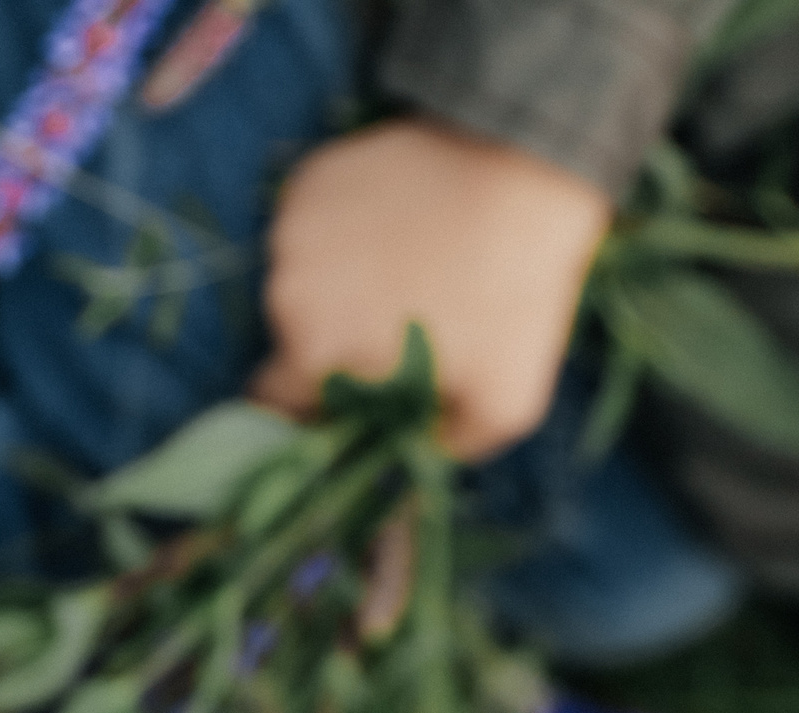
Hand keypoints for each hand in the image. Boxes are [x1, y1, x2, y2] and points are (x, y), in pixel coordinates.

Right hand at [251, 120, 610, 460]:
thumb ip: (444, 449)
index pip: (276, 403)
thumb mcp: (505, 401)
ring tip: (405, 269)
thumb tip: (408, 459)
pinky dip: (344, 232)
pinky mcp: (310, 180)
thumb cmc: (514, 291)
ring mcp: (293, 229)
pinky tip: (396, 226)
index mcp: (315, 355)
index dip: (312, 408)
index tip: (354, 395)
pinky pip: (312, 225)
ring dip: (339, 285)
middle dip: (336, 344)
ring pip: (301, 281)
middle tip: (400, 324)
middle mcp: (286, 294)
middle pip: (294, 341)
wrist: (522, 166)